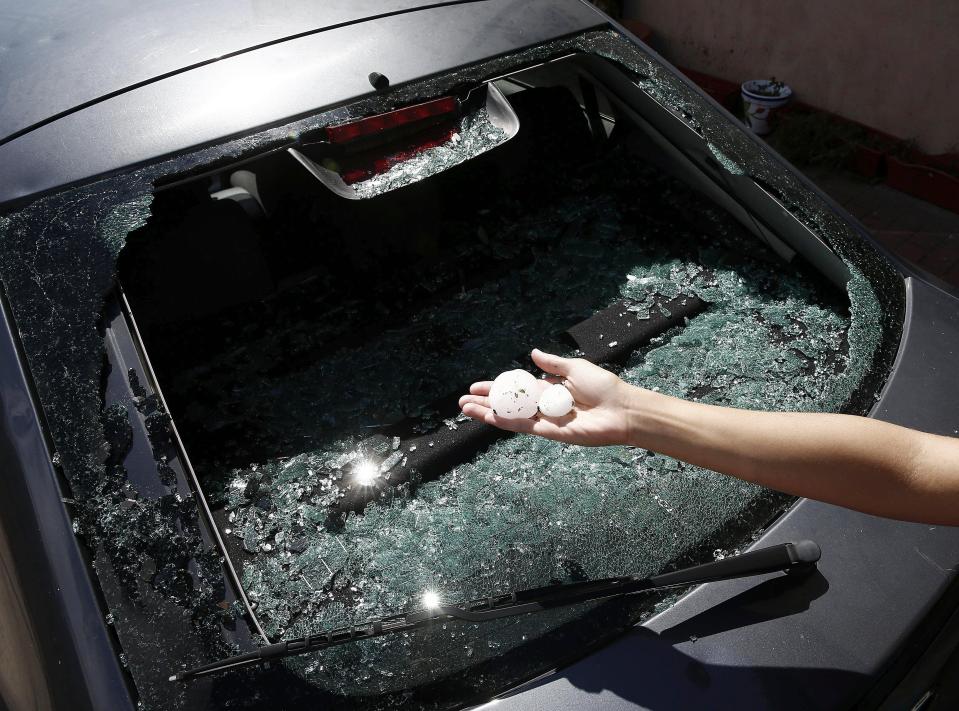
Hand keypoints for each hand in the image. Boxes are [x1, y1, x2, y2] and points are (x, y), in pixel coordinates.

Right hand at [458, 349, 635, 445]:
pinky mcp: (550, 433)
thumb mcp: (575, 368)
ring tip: (466, 409)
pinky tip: (489, 417)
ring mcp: (545, 420)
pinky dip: (506, 422)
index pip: (516, 388)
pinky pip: (524, 426)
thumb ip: (552, 364)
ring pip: (510, 417)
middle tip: (462, 401)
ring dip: (488, 413)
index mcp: (549, 389)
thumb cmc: (604, 387)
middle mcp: (543, 406)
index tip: (476, 386)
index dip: (496, 387)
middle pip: (508, 404)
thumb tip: (532, 354)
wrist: (622, 409)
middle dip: (485, 403)